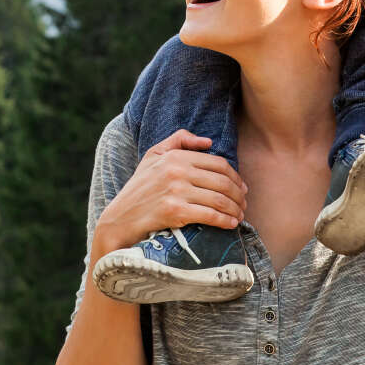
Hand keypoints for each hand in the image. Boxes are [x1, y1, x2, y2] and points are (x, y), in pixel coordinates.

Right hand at [93, 130, 247, 254]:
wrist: (120, 218)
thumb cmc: (139, 188)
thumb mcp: (153, 155)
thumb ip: (178, 140)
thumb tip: (207, 142)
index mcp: (175, 156)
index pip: (218, 163)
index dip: (236, 176)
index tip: (242, 187)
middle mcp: (177, 171)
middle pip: (222, 181)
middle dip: (239, 195)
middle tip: (244, 204)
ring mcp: (176, 192)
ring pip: (219, 199)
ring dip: (235, 209)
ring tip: (240, 215)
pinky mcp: (175, 212)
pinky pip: (210, 215)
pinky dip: (225, 221)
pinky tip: (231, 224)